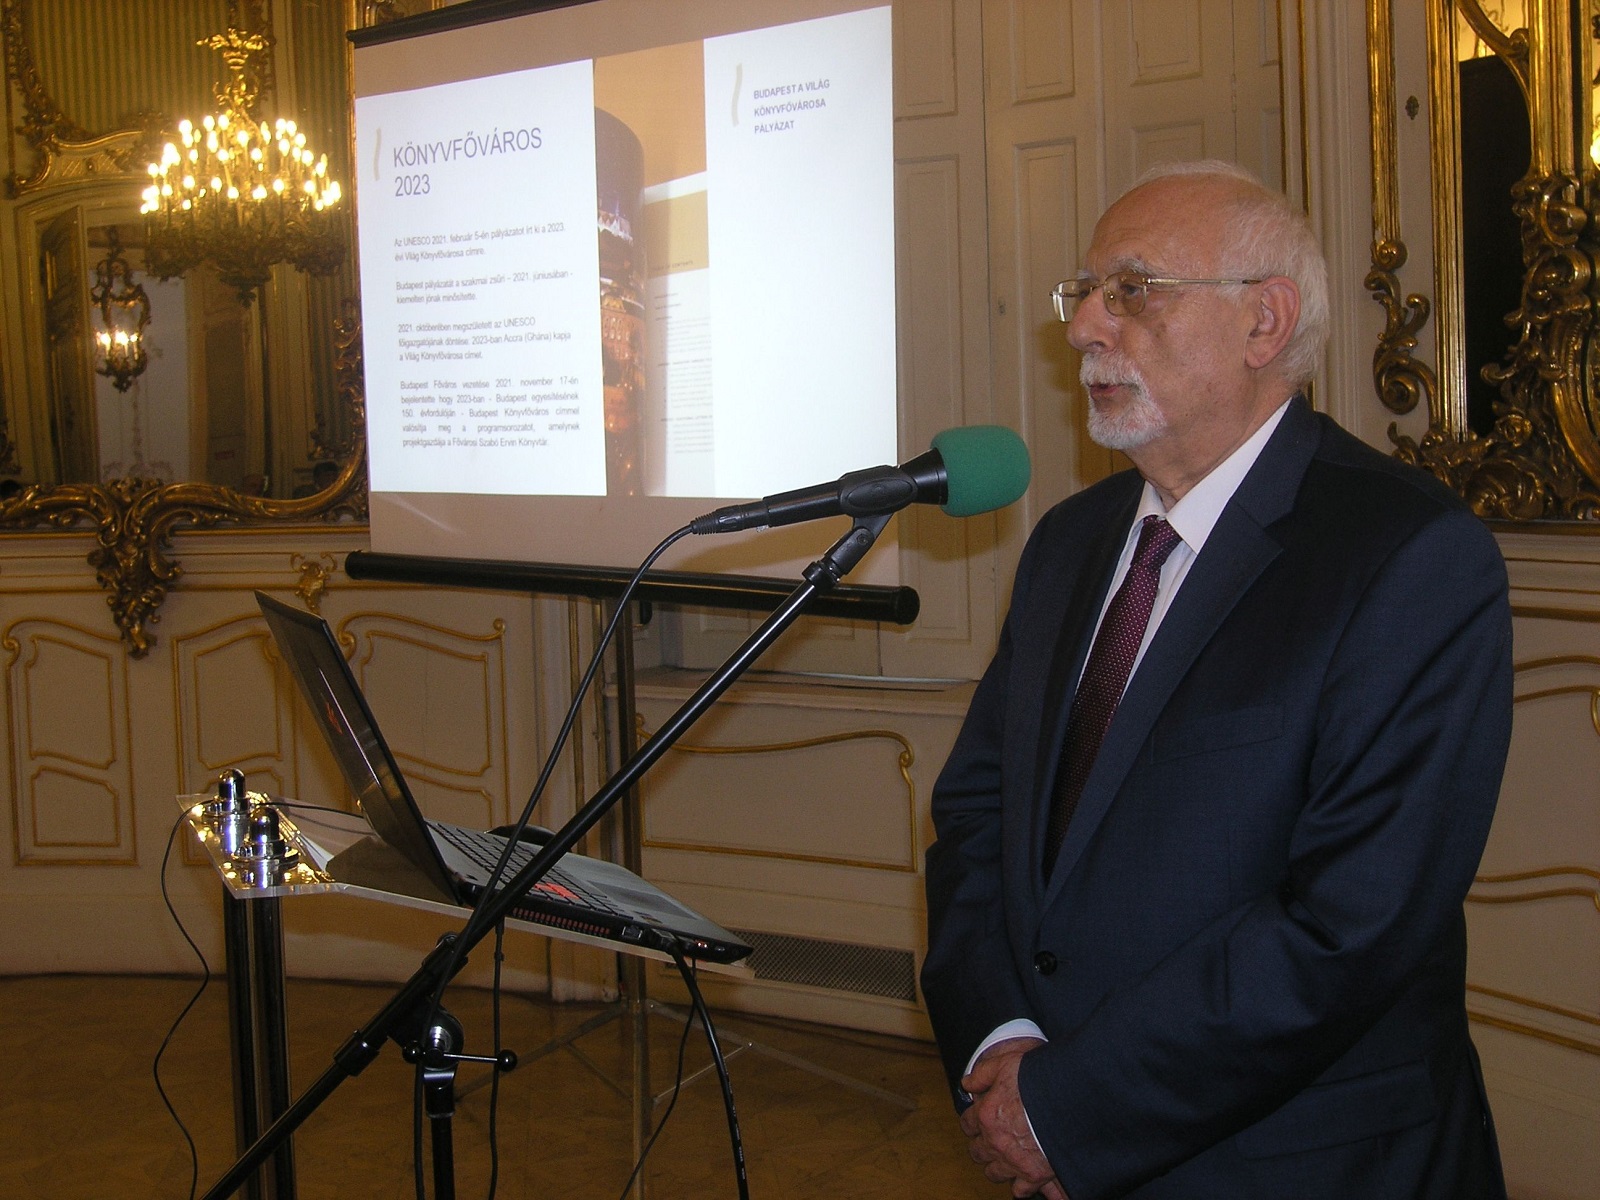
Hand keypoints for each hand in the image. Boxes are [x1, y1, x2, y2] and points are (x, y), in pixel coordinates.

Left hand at [959, 1038, 1068, 1198]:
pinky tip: (1026, 1178)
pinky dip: (1022, 1186)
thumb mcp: (1004, 1064)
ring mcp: (1013, 1160)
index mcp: (986, 1115)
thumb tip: (967, 1083)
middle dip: (983, 1145)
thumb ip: (982, 1074)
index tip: (980, 1118)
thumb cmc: (1037, 1079)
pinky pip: (1020, 1190)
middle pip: (978, 1152)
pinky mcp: (1034, 1174)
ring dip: (998, 1166)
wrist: (1068, 1098)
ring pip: (994, 1172)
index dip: (973, 1120)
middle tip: (994, 1139)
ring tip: (1008, 1157)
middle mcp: (995, 1142)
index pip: (967, 1123)